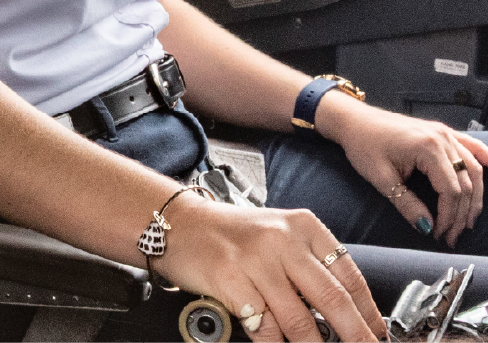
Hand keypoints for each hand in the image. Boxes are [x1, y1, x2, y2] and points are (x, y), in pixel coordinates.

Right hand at [157, 195, 385, 342]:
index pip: (350, 274)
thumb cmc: (230, 234)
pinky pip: (264, 327)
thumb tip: (346, 313)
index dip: (369, 312)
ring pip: (300, 320)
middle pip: (333, 300)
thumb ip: (309, 265)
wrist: (178, 224)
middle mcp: (281, 238)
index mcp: (302, 225)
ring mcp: (254, 259)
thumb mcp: (278, 235)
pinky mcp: (230, 279)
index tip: (376, 334)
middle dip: (355, 336)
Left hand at [319, 92, 487, 244]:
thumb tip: (427, 227)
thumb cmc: (362, 145)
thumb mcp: (380, 178)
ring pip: (473, 169)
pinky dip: (483, 159)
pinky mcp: (442, 132)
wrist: (353, 120)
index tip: (440, 235)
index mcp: (427, 149)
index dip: (449, 217)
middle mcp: (442, 139)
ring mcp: (445, 133)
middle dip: (461, 214)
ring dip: (474, 197)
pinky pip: (471, 146)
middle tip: (452, 236)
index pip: (451, 191)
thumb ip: (406, 204)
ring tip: (466, 220)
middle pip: (467, 183)